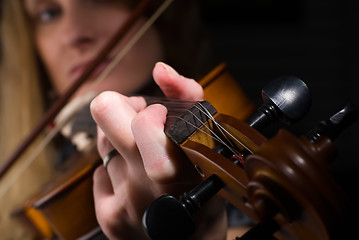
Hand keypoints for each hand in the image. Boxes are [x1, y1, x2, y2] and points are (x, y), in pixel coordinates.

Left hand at [90, 62, 226, 238]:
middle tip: (141, 119)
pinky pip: (99, 173)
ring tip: (144, 155)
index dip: (148, 108)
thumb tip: (161, 70)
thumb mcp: (210, 144)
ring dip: (121, 141)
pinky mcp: (108, 218)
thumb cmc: (207, 190)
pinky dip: (116, 170)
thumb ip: (188, 98)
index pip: (138, 117)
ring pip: (102, 143)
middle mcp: (146, 184)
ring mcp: (123, 203)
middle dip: (122, 107)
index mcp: (179, 162)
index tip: (163, 116)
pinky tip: (136, 182)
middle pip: (104, 112)